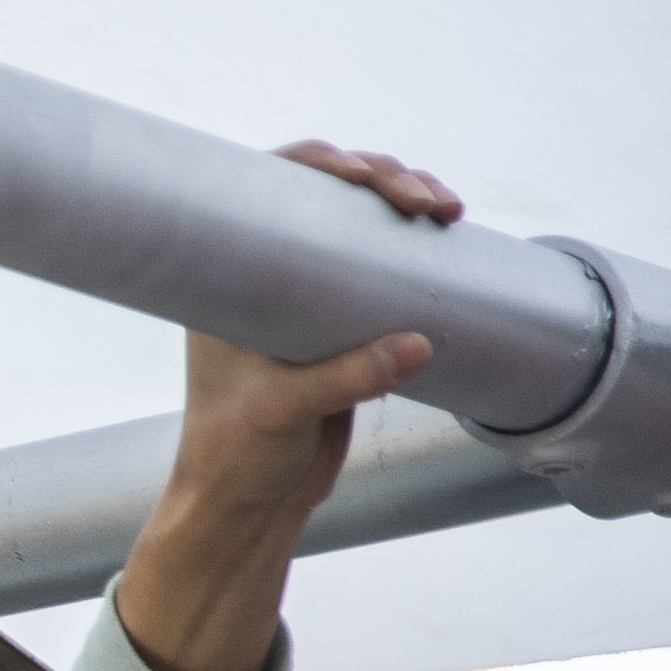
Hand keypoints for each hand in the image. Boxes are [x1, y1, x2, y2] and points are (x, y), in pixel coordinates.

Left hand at [118, 141, 458, 670]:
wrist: (250, 504)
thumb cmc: (235, 456)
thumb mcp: (283, 415)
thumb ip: (344, 380)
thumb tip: (416, 343)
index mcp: (223, 284)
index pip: (262, 193)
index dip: (313, 165)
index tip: (360, 172)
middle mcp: (262, 280)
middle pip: (323, 198)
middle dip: (380, 180)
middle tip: (426, 199)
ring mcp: (304, 298)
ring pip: (358, 225)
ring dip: (405, 204)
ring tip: (445, 210)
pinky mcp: (342, 325)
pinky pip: (382, 265)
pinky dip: (415, 245)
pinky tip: (447, 234)